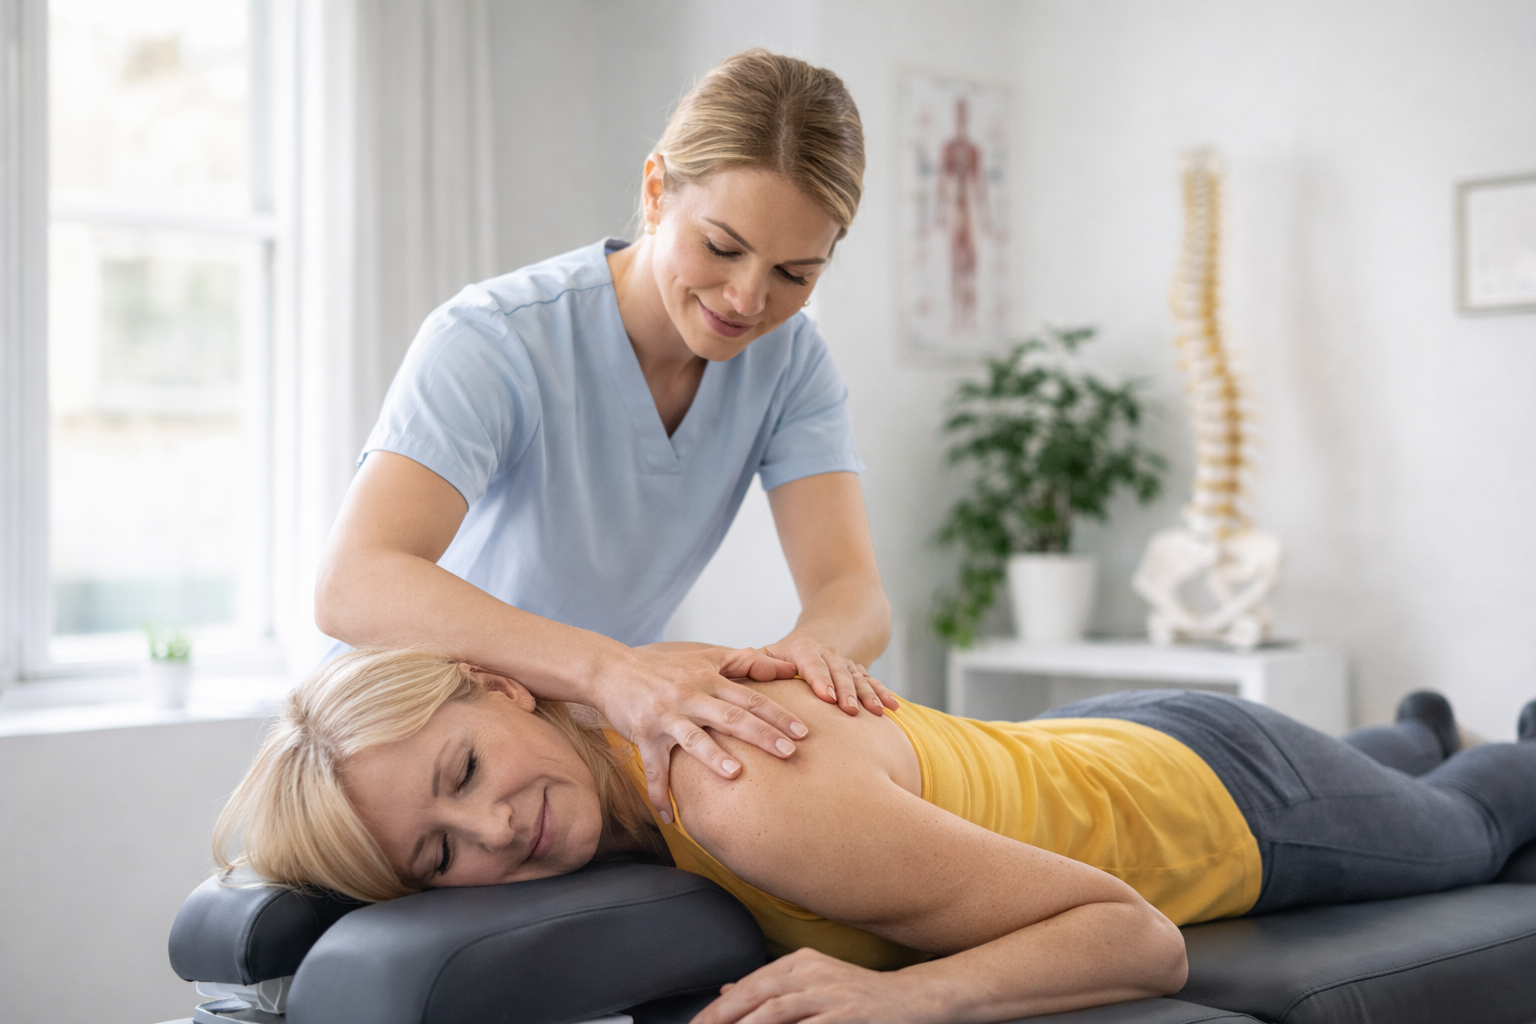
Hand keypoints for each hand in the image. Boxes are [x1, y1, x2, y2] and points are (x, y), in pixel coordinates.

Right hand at [596, 644, 806, 818]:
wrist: (612, 670)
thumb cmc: (663, 666)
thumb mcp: (704, 657)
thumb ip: (744, 661)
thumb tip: (784, 665)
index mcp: (708, 680)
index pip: (750, 699)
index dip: (777, 714)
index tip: (803, 731)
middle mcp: (690, 697)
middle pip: (731, 717)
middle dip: (761, 735)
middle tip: (789, 752)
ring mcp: (666, 717)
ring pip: (693, 739)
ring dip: (713, 758)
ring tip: (736, 774)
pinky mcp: (643, 737)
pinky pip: (653, 770)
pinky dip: (660, 795)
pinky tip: (670, 818)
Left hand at [692, 948, 929, 1023]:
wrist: (910, 1000)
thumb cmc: (858, 996)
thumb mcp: (813, 982)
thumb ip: (773, 987)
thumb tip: (725, 992)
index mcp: (800, 962)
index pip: (750, 983)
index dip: (720, 1006)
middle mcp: (812, 971)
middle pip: (756, 994)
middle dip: (722, 1016)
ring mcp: (830, 993)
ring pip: (775, 1011)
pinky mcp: (847, 1014)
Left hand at [763, 637, 898, 717]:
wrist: (808, 644)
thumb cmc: (773, 661)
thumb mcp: (760, 657)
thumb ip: (751, 665)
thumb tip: (743, 673)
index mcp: (800, 649)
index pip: (811, 662)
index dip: (820, 679)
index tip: (827, 697)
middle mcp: (826, 654)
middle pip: (838, 671)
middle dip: (846, 691)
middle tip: (850, 712)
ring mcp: (844, 664)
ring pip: (858, 677)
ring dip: (868, 695)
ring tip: (877, 712)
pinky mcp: (857, 673)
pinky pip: (872, 682)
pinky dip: (883, 693)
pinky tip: (892, 707)